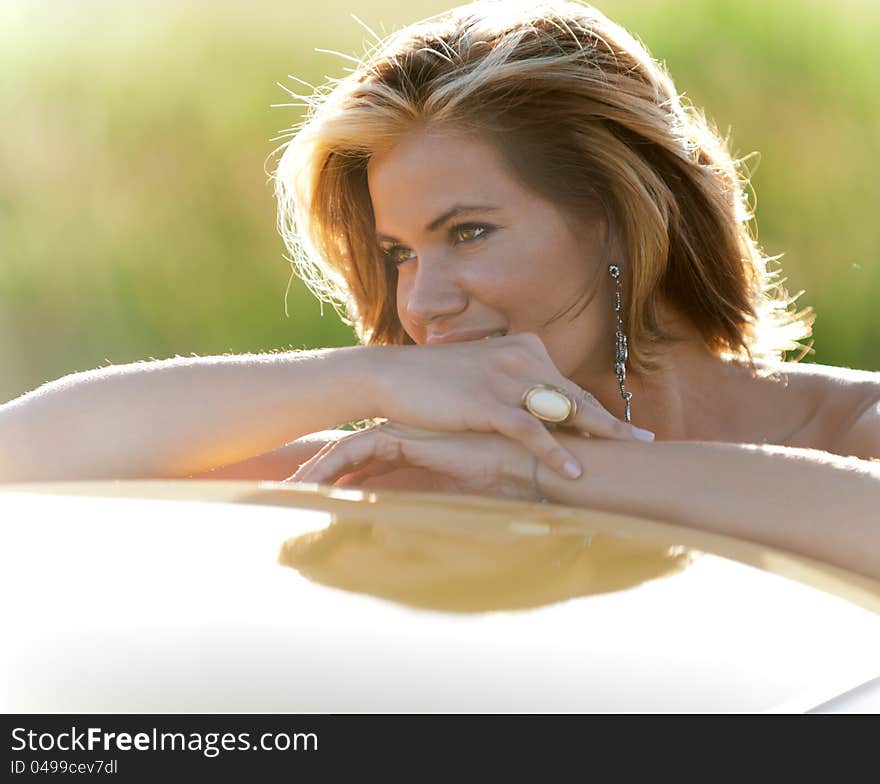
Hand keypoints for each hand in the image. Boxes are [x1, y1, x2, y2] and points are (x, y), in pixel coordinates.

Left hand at [284, 421, 535, 501]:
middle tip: (281, 495)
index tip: (305, 502)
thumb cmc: (496, 489)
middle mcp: (399, 444)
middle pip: (344, 458)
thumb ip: (422, 512)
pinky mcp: (399, 438)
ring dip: (312, 473)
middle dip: (313, 475)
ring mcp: (398, 437)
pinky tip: (308, 486)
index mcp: (408, 458)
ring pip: (341, 453)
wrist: (524, 466)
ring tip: (286, 492)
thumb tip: (388, 543)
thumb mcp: (449, 504)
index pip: (360, 469)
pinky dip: (328, 468)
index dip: (332, 483)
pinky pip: (352, 453)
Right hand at [372, 331, 651, 479]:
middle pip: (576, 395)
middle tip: (646, 441)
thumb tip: (536, 409)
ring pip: (563, 410)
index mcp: (524, 348)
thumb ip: (513, 385)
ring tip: (629, 454)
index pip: (568, 384)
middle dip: (613, 422)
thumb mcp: (482, 375)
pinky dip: (555, 452)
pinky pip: (530, 430)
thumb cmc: (435, 381)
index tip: (624, 428)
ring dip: (599, 434)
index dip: (597, 410)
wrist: (391, 375)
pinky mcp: (486, 402)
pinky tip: (573, 471)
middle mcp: (521, 357)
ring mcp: (504, 378)